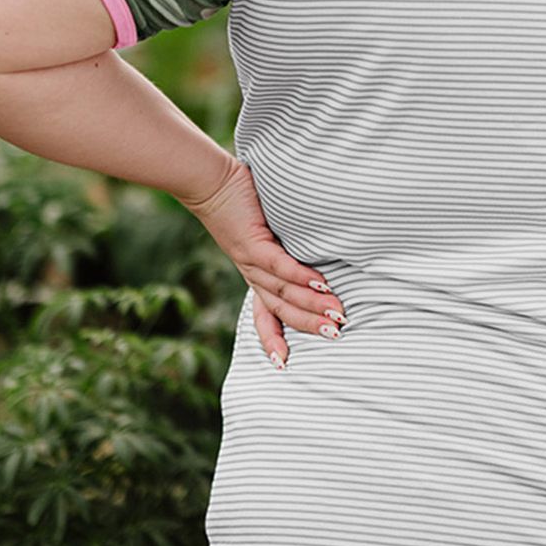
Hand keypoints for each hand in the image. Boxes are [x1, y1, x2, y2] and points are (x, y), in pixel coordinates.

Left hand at [177, 156, 345, 369]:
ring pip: (282, 291)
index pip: (265, 314)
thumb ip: (284, 244)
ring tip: (337, 313)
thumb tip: (315, 249)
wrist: (207, 181)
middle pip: (280, 309)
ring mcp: (250, 260)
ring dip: (311, 304)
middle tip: (336, 334)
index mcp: (253, 274)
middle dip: (308, 324)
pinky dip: (299, 276)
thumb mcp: (264, 230)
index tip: (284, 364)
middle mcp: (250, 273)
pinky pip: (278, 265)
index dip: (273, 339)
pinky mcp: (251, 242)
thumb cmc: (238, 200)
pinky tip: (321, 283)